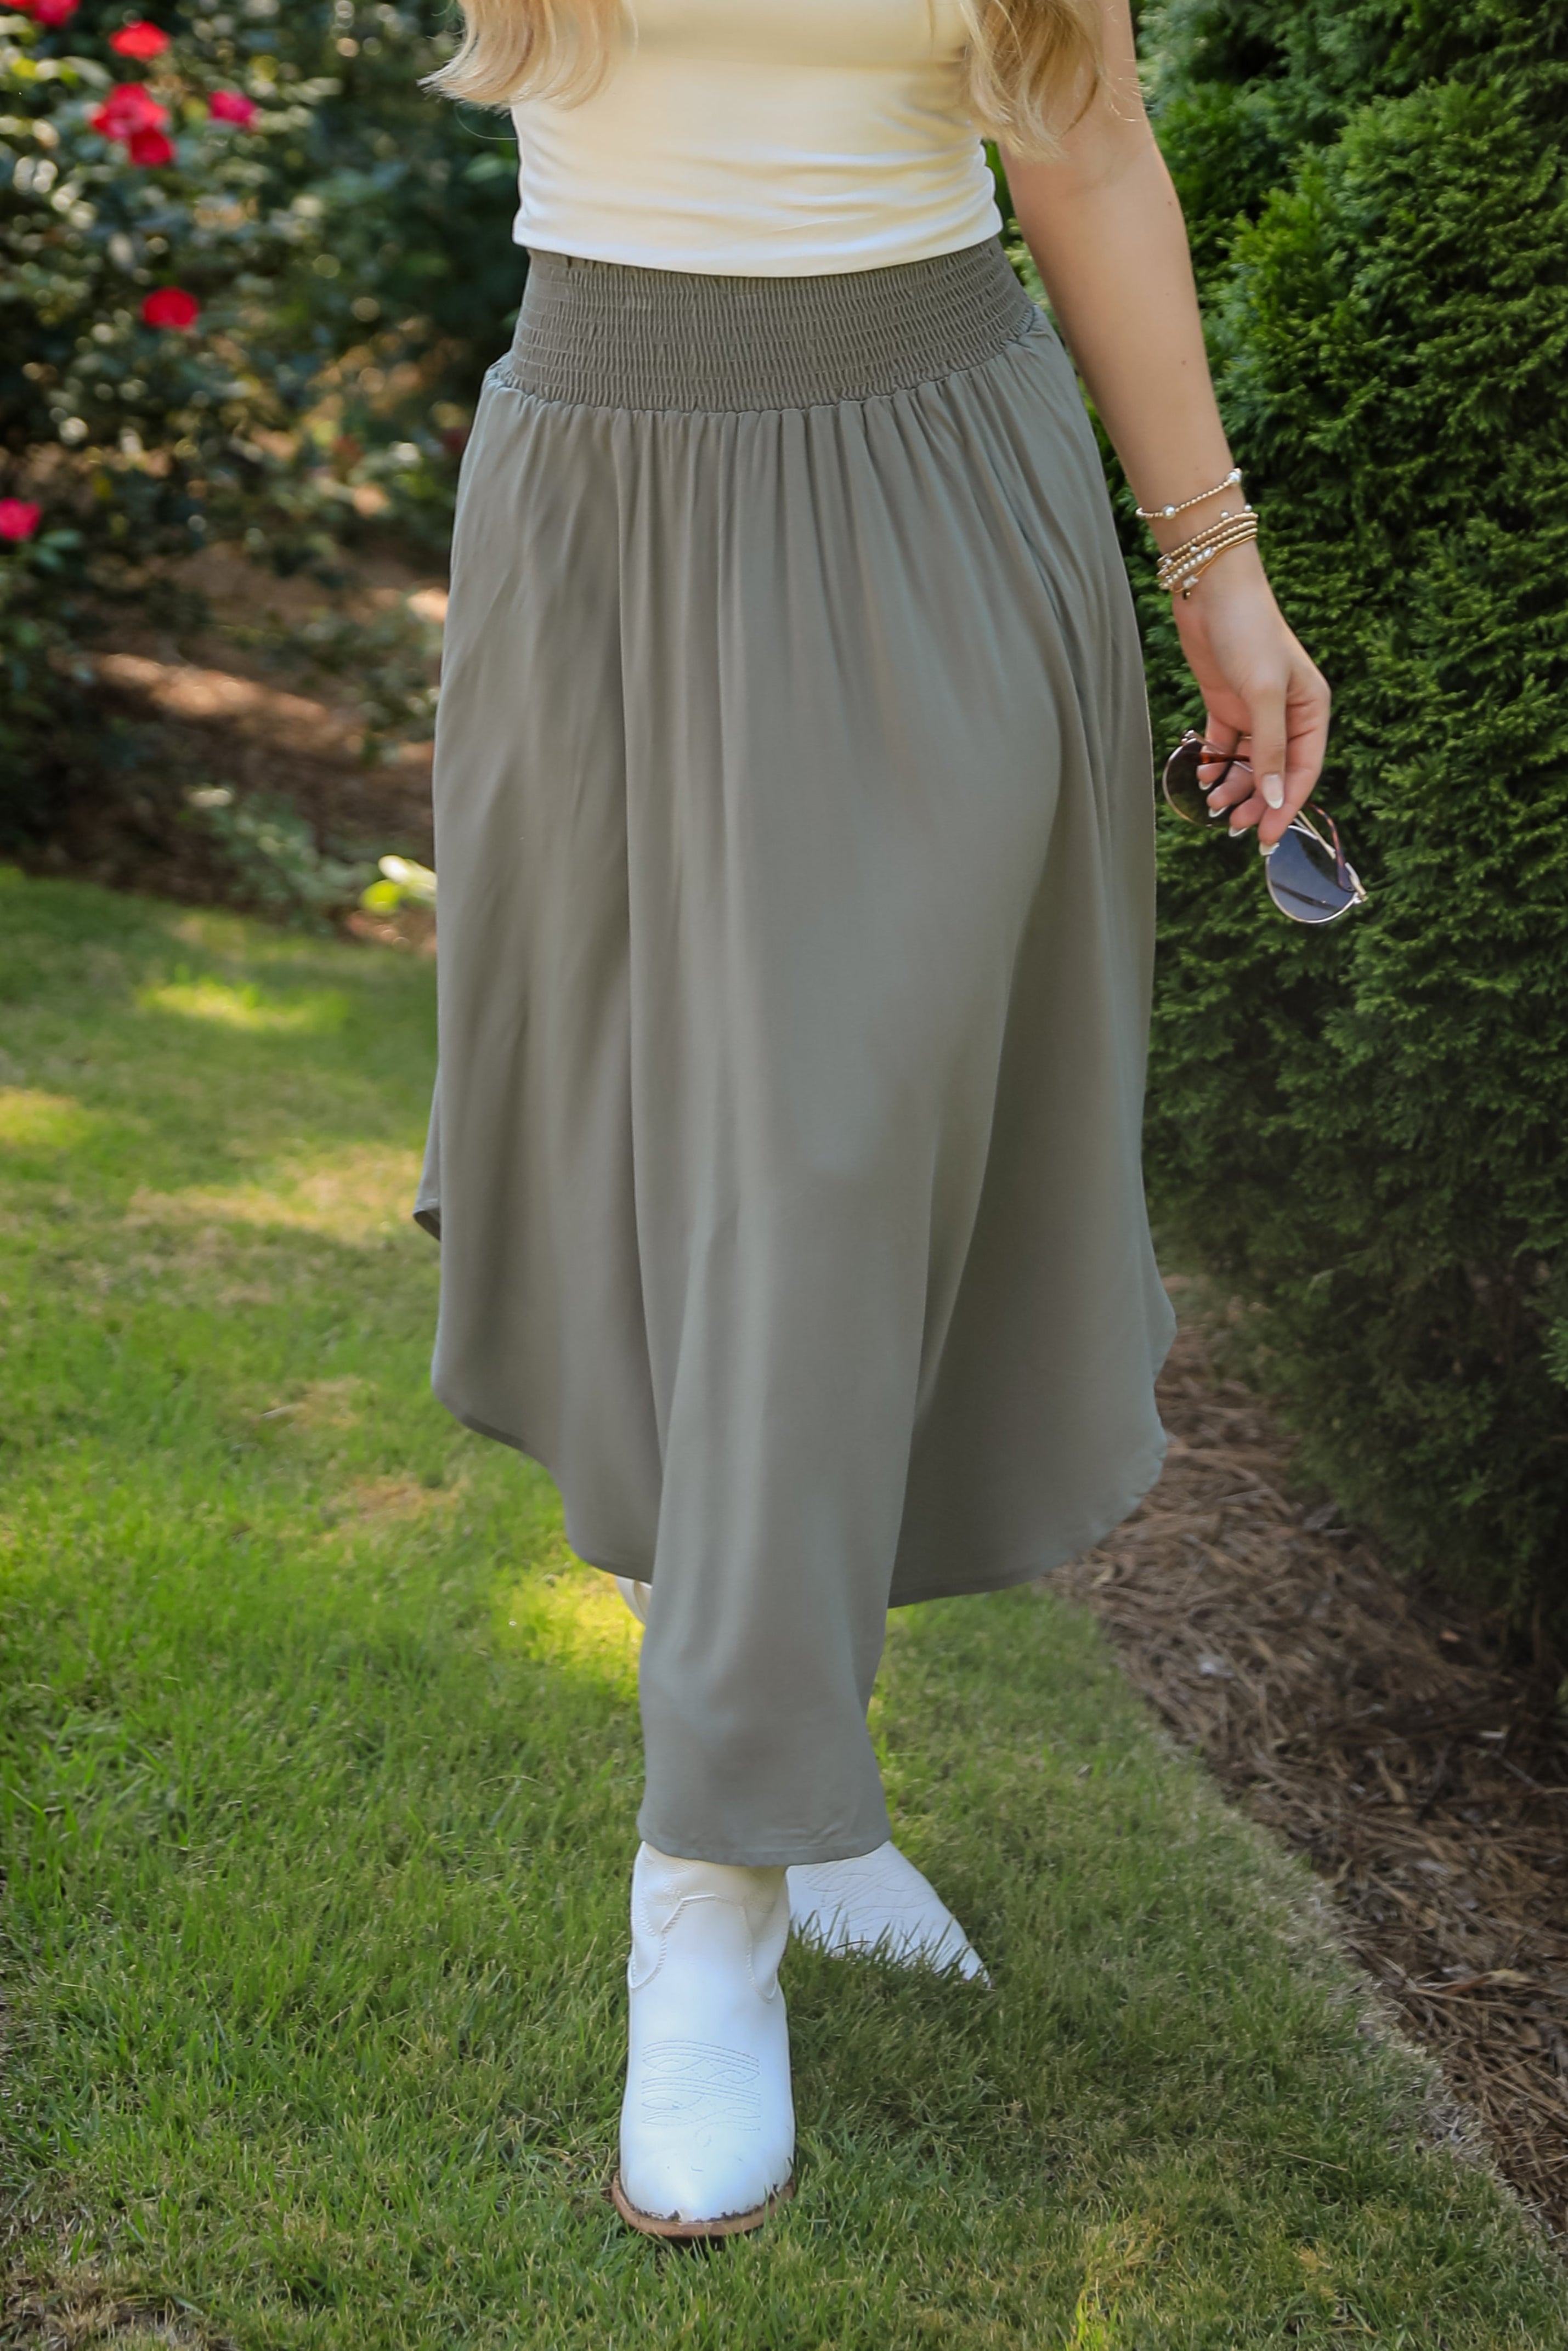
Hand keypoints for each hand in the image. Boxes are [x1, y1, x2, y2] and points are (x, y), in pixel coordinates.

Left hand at [1168, 543, 1330, 848]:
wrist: (1212, 591)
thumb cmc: (1249, 633)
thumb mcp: (1263, 694)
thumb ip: (1270, 749)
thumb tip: (1275, 798)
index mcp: (1312, 710)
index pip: (1303, 771)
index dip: (1286, 805)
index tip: (1267, 837)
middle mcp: (1287, 714)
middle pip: (1275, 772)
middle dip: (1256, 802)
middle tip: (1234, 828)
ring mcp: (1256, 711)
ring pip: (1249, 764)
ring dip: (1233, 787)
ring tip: (1214, 805)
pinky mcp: (1227, 704)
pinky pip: (1224, 746)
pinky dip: (1214, 763)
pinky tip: (1202, 774)